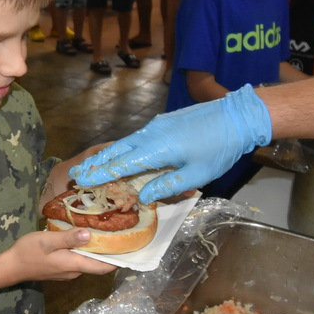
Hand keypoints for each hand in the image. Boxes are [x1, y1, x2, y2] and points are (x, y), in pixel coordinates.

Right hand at [3, 229, 115, 282]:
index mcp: (74, 264)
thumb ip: (69, 238)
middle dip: (110, 253)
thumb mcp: (47, 240)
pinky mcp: (60, 269)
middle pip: (98, 265)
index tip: (133, 251)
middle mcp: (74, 272)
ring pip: (88, 262)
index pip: (103, 267)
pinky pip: (79, 261)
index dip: (119, 261)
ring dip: (97, 251)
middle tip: (120, 235)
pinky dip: (86, 252)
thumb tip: (91, 234)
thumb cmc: (28, 252)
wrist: (10, 267)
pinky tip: (84, 240)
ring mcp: (67, 272)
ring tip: (105, 234)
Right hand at [68, 84, 271, 202]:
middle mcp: (151, 134)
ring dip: (107, 156)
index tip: (81, 180)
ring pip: (125, 143)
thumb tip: (143, 196)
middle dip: (95, 164)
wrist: (237, 116)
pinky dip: (123, 149)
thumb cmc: (220, 149)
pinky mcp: (163, 123)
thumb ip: (168, 186)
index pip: (122, 164)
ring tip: (91, 166)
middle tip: (76, 174)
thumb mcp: (197, 175)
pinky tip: (121, 156)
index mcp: (158, 149)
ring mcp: (156, 126)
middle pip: (116, 151)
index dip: (100, 174)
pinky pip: (136, 139)